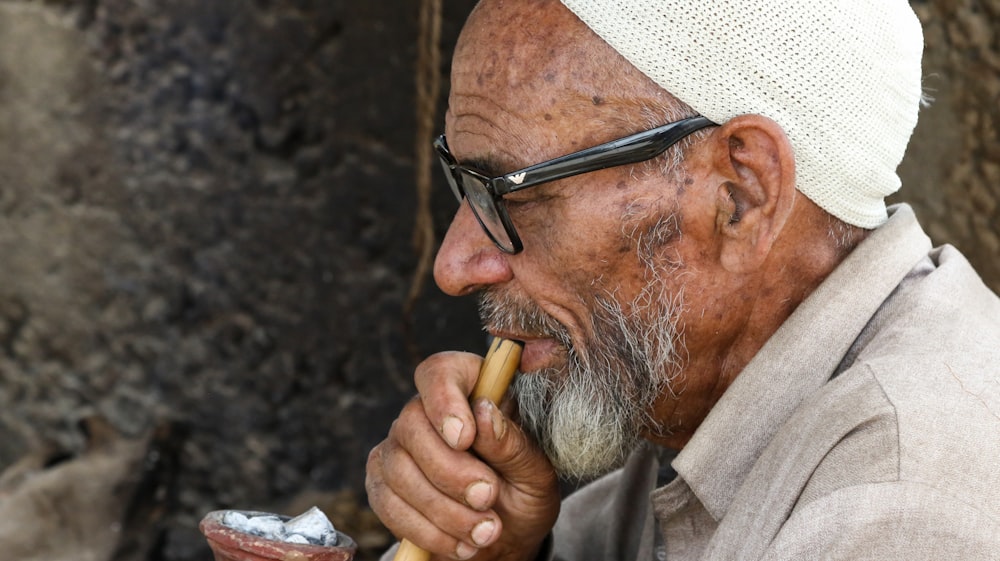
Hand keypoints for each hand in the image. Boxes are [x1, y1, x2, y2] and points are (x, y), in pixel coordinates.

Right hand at [366, 351, 559, 559]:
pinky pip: (388, 504)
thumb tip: (484, 413)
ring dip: (443, 508)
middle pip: (412, 423)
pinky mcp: (383, 485)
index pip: (440, 371)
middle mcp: (426, 411)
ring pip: (398, 468)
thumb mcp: (536, 472)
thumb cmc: (523, 492)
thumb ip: (512, 443)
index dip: (444, 400)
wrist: (504, 539)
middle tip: (488, 497)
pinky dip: (425, 530)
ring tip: (485, 531)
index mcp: (470, 390)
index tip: (464, 438)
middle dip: (450, 470)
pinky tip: (460, 544)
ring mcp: (398, 447)